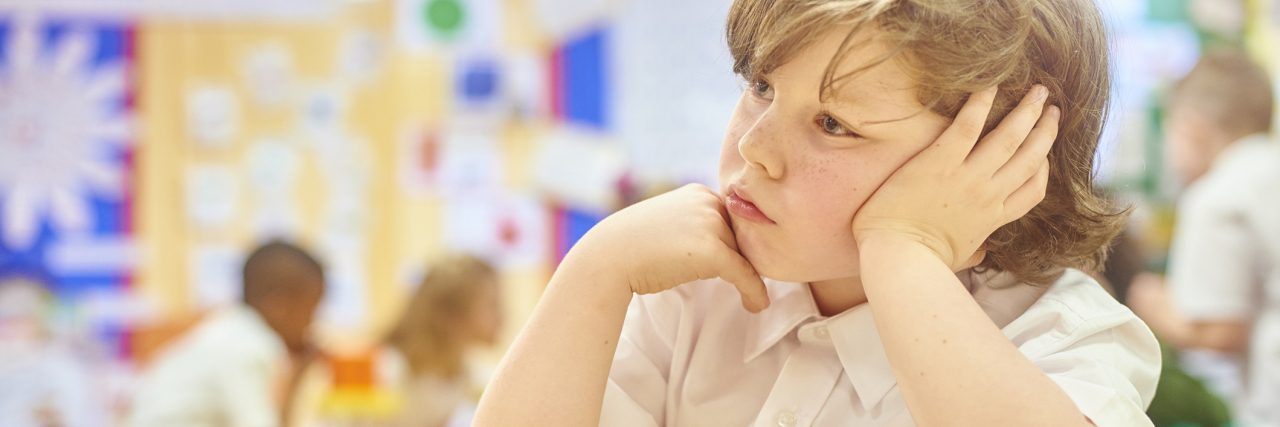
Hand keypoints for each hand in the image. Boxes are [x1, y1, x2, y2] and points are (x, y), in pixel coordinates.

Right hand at [571, 184, 769, 311]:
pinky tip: (756, 305)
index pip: (732, 219)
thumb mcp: (668, 222)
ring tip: (752, 298)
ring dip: (750, 277)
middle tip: (749, 283)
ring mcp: (710, 224)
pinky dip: (754, 290)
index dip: (738, 244)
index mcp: (699, 193)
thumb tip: (715, 248)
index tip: (743, 264)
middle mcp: (708, 202)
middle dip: (744, 259)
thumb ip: (694, 226)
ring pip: (744, 254)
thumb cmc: (632, 246)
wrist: (609, 257)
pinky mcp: (712, 251)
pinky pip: (743, 273)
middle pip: (740, 236)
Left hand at [851, 86, 1059, 269]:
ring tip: (1039, 90)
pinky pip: (967, 126)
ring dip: (1027, 112)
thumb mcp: (957, 258)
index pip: (1031, 190)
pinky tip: (991, 84)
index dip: (1043, 167)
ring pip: (1009, 138)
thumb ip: (973, 250)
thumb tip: (980, 252)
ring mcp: (967, 178)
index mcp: (991, 219)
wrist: (897, 259)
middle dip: (1045, 130)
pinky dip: (981, 103)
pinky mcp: (940, 163)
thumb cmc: (920, 262)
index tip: (1045, 152)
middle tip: (1053, 108)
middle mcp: (987, 196)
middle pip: (1029, 158)